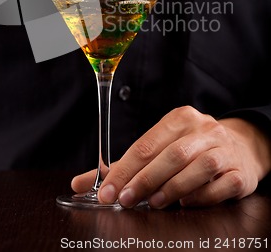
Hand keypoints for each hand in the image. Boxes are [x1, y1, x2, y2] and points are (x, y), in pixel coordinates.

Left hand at [72, 106, 270, 207]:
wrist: (240, 146)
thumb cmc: (191, 147)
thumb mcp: (160, 146)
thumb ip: (124, 165)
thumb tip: (79, 183)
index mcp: (180, 118)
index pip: (147, 144)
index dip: (125, 169)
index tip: (108, 191)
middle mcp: (204, 129)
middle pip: (172, 155)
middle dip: (145, 180)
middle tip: (126, 200)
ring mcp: (225, 149)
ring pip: (199, 167)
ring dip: (172, 188)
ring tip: (153, 203)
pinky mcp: (241, 172)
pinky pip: (221, 186)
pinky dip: (202, 197)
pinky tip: (185, 203)